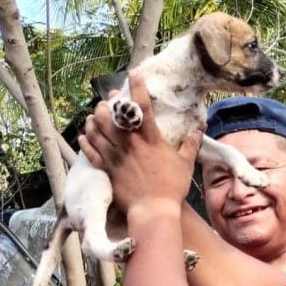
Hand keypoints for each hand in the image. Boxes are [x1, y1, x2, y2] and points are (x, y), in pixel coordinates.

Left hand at [79, 71, 202, 216]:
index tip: (134, 74)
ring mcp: (116, 157)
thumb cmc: (171, 187)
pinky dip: (86, 142)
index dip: (137, 87)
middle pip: (111, 116)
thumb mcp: (186, 163)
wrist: (153, 211)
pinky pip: (91, 152)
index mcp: (150, 139)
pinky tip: (85, 135)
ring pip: (97, 131)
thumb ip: (191, 143)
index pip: (143, 107)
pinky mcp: (107, 170)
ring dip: (94, 120)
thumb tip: (201, 127)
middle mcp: (130, 144)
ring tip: (94, 115)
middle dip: (107, 105)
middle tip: (108, 101)